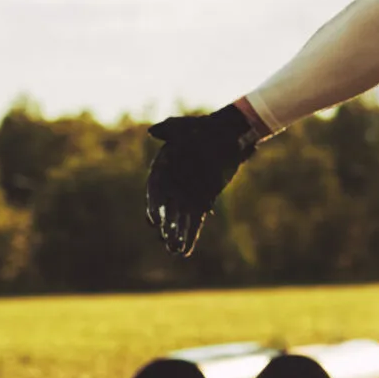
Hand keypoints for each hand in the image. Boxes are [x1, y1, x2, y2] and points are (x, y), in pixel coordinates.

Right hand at [144, 104, 260, 256]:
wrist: (225, 134)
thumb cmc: (202, 128)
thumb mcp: (184, 127)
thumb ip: (169, 129)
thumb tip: (154, 131)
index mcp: (162, 169)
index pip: (154, 192)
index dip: (153, 207)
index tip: (154, 220)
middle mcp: (172, 185)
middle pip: (166, 210)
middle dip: (165, 226)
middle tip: (165, 239)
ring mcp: (186, 195)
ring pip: (179, 220)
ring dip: (176, 235)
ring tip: (174, 250)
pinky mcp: (202, 202)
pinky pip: (194, 222)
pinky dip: (190, 236)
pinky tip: (185, 251)